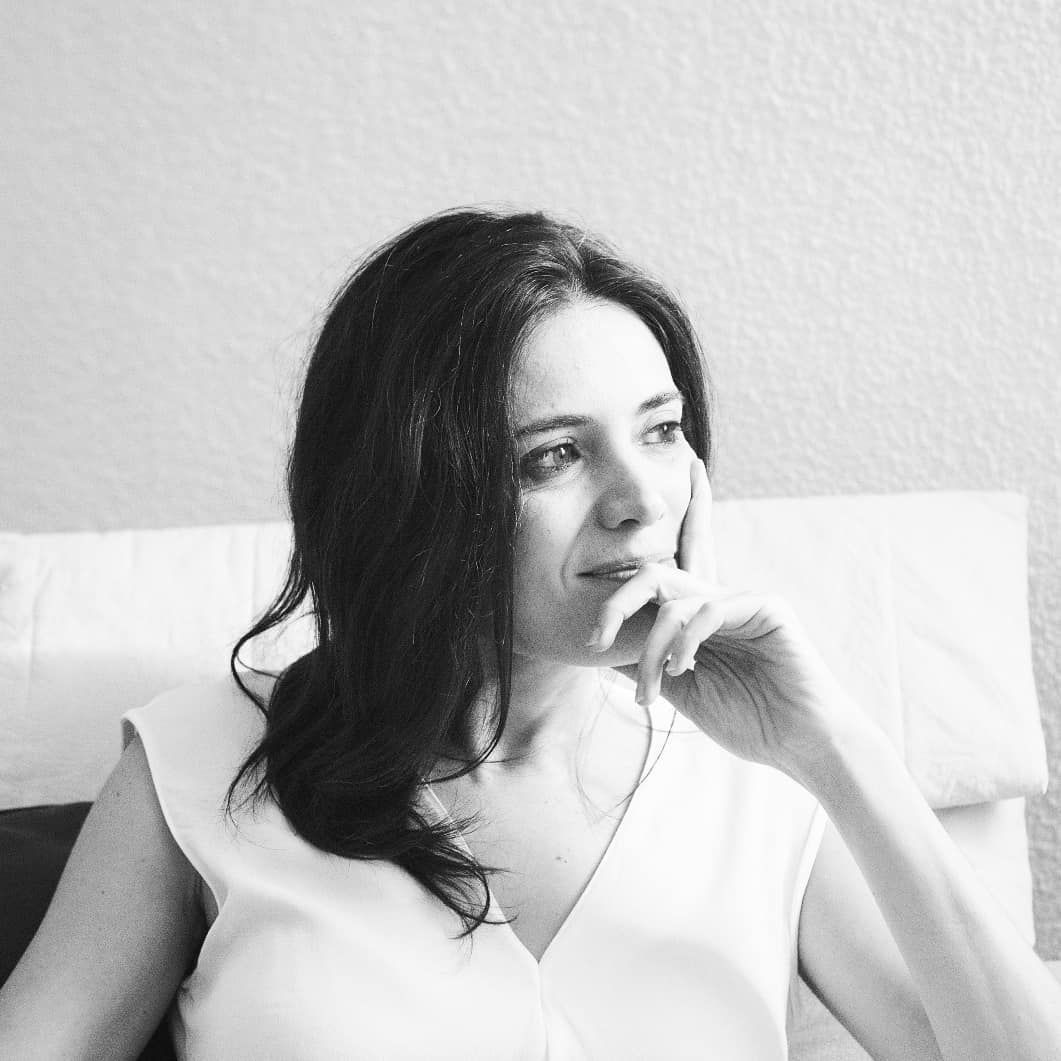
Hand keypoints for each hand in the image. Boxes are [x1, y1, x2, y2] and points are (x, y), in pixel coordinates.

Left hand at [592, 459, 861, 780]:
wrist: (800, 743)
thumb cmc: (749, 718)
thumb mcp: (683, 690)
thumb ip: (650, 663)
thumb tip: (604, 652)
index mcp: (704, 612)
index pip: (687, 553)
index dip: (693, 507)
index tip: (693, 467)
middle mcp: (721, 597)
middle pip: (658, 574)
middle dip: (618, 601)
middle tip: (597, 638)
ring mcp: (744, 598)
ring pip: (674, 599)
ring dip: (652, 647)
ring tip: (652, 689)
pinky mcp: (765, 606)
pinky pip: (708, 609)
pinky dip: (685, 640)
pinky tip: (685, 668)